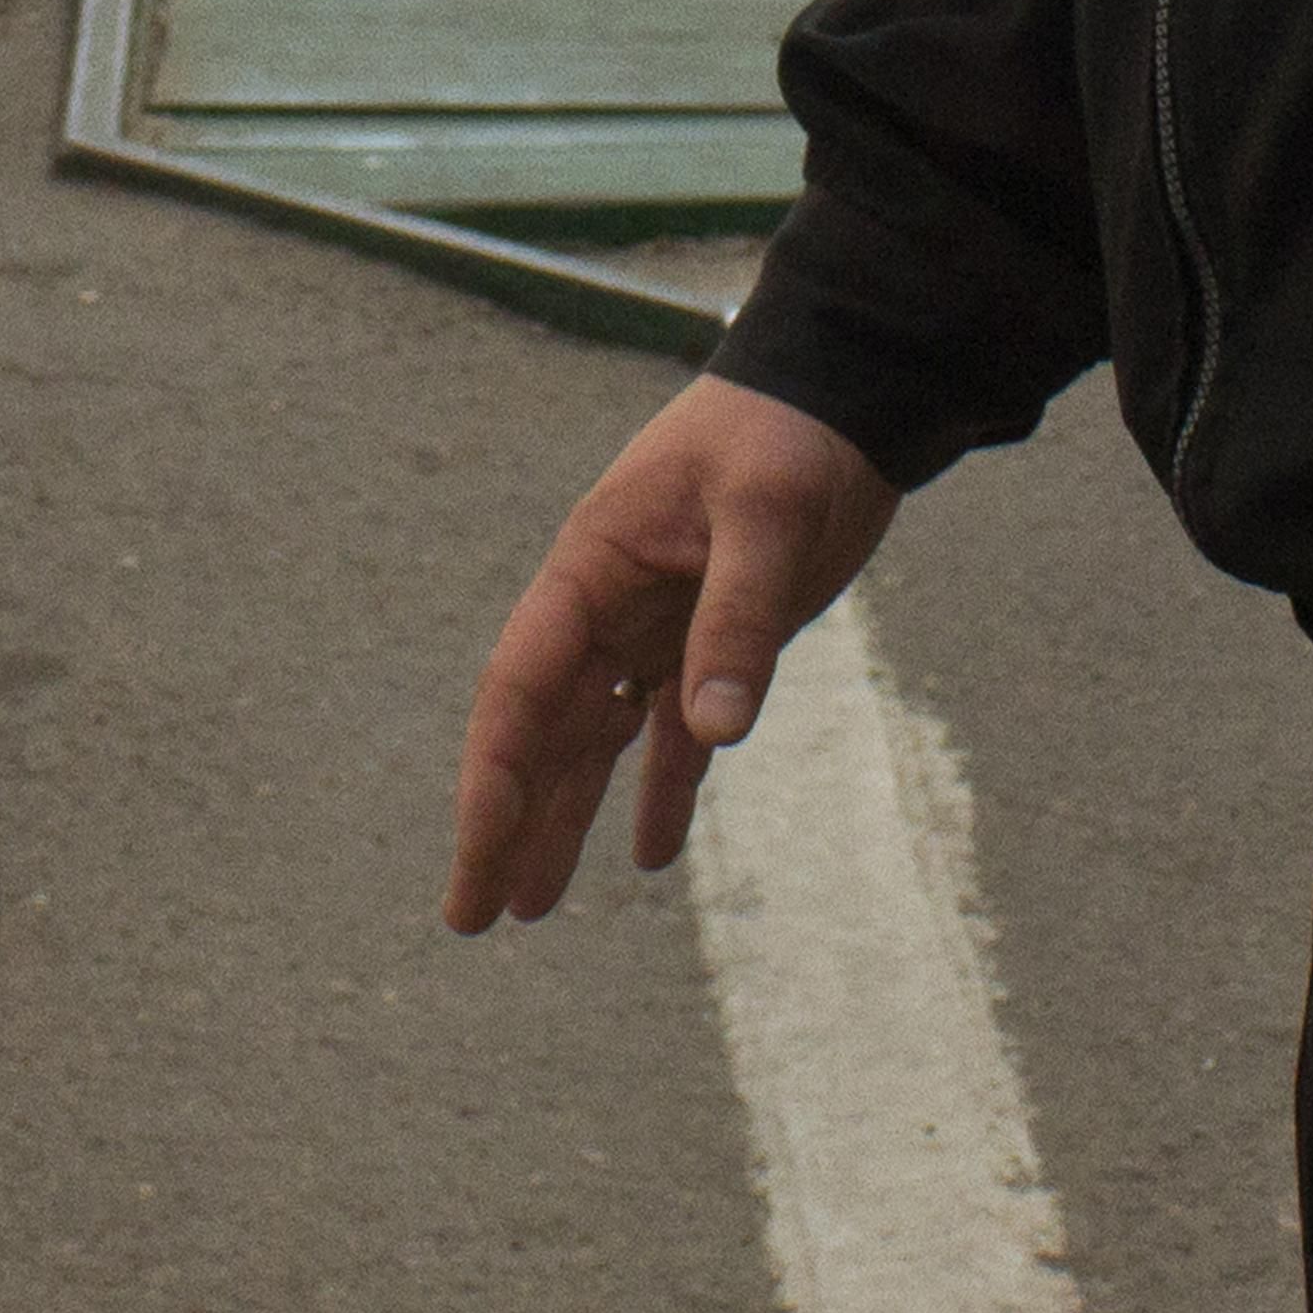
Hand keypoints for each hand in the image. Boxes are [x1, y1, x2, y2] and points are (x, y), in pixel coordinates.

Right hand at [440, 377, 897, 927]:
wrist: (841, 394)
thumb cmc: (788, 434)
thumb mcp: (766, 516)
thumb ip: (738, 619)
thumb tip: (712, 731)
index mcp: (590, 569)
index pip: (521, 690)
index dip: (493, 779)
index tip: (475, 856)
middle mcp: (604, 607)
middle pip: (538, 733)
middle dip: (503, 825)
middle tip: (471, 918)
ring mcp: (654, 626)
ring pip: (593, 744)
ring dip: (563, 820)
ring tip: (530, 909)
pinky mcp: (712, 639)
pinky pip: (672, 735)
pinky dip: (663, 792)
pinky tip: (651, 856)